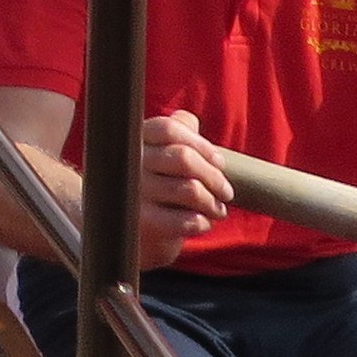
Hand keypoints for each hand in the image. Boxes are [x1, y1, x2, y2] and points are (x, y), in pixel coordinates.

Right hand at [134, 111, 230, 270]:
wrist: (130, 233)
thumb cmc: (154, 187)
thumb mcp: (158, 154)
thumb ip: (174, 131)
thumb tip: (190, 123)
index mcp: (136, 140)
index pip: (169, 129)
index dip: (200, 144)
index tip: (219, 161)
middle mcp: (131, 162)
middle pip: (183, 158)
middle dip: (214, 176)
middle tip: (226, 191)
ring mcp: (134, 192)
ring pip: (190, 190)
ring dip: (213, 203)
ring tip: (219, 210)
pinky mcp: (143, 222)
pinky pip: (185, 220)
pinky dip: (202, 222)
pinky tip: (203, 223)